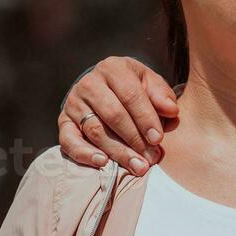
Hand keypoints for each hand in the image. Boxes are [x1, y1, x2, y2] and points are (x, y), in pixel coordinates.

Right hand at [58, 57, 178, 174]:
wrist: (104, 86)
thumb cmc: (133, 86)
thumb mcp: (149, 83)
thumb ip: (162, 95)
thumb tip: (171, 110)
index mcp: (113, 68)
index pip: (130, 95)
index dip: (146, 118)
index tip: (158, 139)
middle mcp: (90, 83)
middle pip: (113, 114)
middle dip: (134, 139)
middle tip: (151, 158)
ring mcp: (74, 102)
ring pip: (95, 130)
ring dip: (117, 151)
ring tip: (137, 166)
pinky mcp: (63, 121)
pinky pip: (68, 140)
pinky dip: (84, 153)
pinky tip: (102, 163)